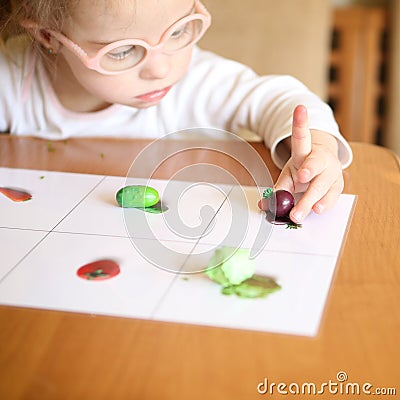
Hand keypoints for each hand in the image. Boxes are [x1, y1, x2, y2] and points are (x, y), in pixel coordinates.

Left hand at [275, 105, 343, 222]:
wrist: (323, 170)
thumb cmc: (303, 170)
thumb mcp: (288, 175)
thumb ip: (277, 188)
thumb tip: (262, 204)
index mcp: (305, 152)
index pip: (302, 136)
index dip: (300, 123)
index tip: (299, 109)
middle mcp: (321, 159)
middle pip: (315, 164)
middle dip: (309, 170)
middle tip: (302, 176)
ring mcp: (332, 173)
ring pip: (323, 184)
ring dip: (313, 198)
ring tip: (308, 208)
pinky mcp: (338, 186)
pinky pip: (332, 196)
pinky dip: (324, 204)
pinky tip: (318, 209)